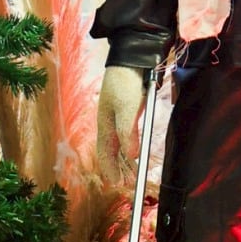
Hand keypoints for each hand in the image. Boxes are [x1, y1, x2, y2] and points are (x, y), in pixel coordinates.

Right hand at [97, 65, 146, 187]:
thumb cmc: (125, 81)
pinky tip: (135, 152)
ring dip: (125, 160)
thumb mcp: (127, 108)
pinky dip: (130, 147)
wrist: (131, 57)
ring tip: (133, 173)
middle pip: (112, 151)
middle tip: (129, 183)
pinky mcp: (128, 110)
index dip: (110, 170)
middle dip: (119, 168)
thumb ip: (128, 133)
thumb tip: (131, 156)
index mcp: (105, 123)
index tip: (117, 184)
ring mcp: (118, 116)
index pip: (105, 153)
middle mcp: (109, 122)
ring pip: (119, 144)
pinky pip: (127, 135)